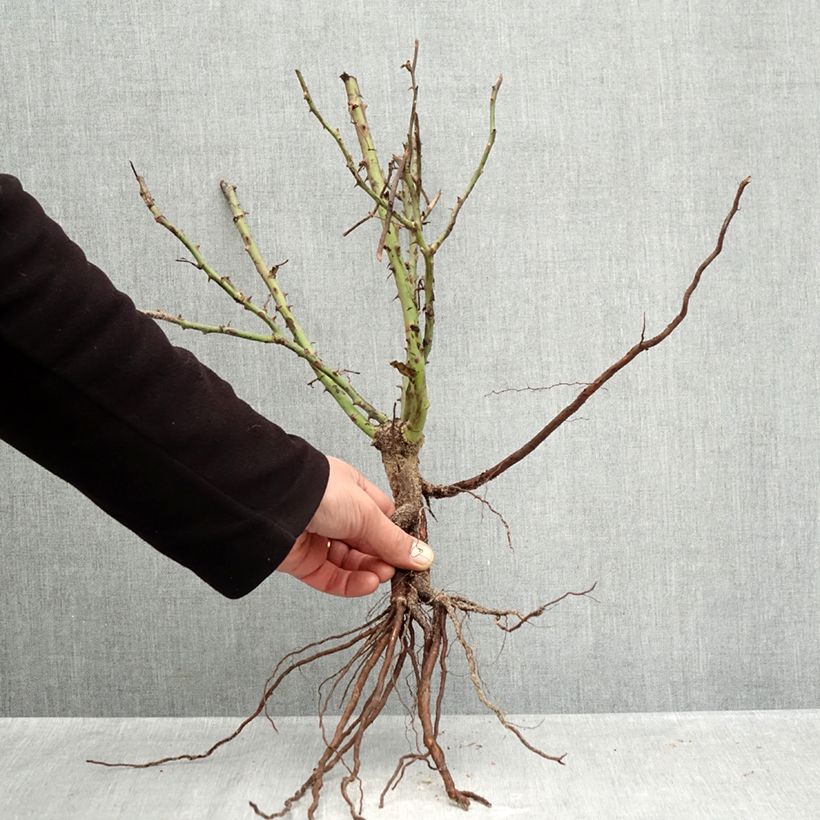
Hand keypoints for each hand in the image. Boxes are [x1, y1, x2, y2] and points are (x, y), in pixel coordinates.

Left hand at [277, 456, 433, 596]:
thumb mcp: (367, 514)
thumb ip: (394, 541)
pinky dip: (350, 582)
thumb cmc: (323, 493)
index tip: (415, 554)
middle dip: (384, 557)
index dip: (398, 536)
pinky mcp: (304, 561)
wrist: (273, 504)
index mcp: (353, 491)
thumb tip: (425, 558)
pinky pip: (331, 577)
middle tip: (401, 570)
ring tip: (382, 576)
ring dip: (370, 571)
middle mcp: (336, 513)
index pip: (383, 517)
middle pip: (368, 543)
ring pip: (351, 562)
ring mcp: (319, 537)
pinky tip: (367, 583)